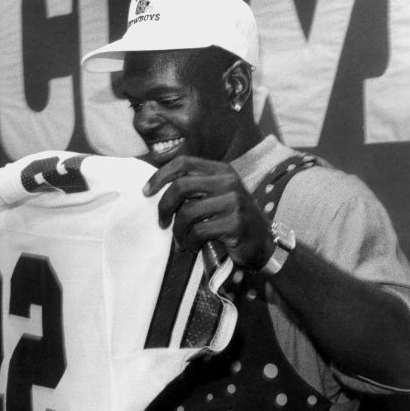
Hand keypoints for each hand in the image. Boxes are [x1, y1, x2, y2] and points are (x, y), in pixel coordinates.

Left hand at [143, 155, 273, 269]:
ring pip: (188, 212)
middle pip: (181, 186)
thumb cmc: (232, 220)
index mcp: (221, 170)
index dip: (160, 176)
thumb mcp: (218, 196)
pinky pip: (199, 231)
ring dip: (178, 231)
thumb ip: (196, 189)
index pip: (183, 163)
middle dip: (164, 207)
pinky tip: (193, 247)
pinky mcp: (235, 222)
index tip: (146, 192)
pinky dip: (190, 242)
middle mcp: (228, 181)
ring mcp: (234, 201)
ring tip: (180, 241)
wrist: (262, 244)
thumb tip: (157, 189)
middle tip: (162, 223)